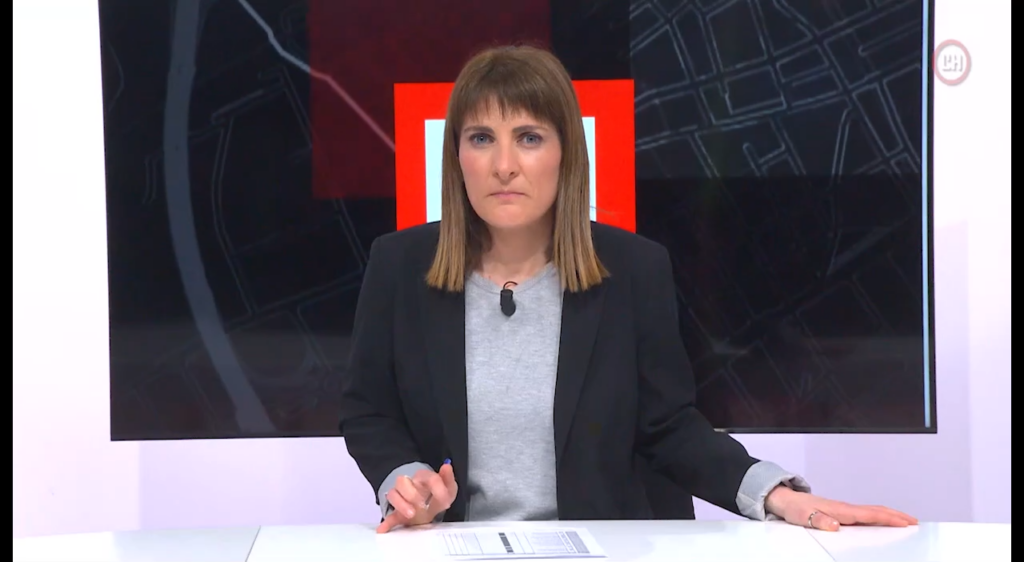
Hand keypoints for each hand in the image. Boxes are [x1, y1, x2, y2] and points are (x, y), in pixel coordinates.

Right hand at [377, 462, 457, 532]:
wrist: (428, 505)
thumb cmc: (436, 495)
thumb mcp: (449, 488)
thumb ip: (448, 478)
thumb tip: (446, 466)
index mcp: (423, 477)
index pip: (428, 477)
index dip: (438, 489)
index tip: (446, 502)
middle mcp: (409, 484)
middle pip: (402, 481)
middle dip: (411, 493)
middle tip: (423, 505)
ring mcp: (401, 498)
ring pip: (392, 495)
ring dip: (400, 505)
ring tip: (411, 514)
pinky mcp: (397, 513)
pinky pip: (389, 516)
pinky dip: (386, 523)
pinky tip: (384, 528)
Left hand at [764, 486, 917, 531]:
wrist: (786, 501)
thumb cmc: (795, 509)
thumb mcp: (804, 517)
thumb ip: (819, 520)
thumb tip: (835, 525)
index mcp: (840, 510)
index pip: (870, 514)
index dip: (889, 518)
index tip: (906, 522)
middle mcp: (845, 508)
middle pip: (876, 511)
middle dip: (896, 515)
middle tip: (915, 522)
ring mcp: (844, 510)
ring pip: (872, 512)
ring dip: (889, 516)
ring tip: (905, 522)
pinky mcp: (841, 513)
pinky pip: (864, 515)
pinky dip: (877, 517)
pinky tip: (881, 523)